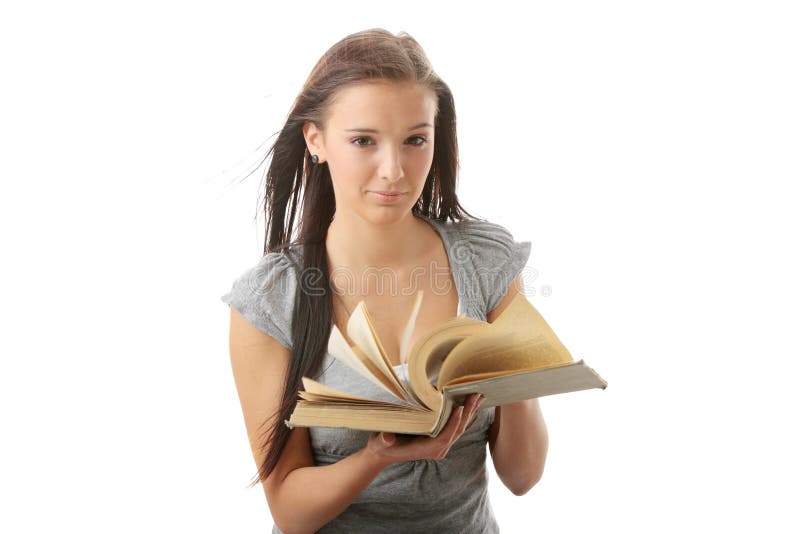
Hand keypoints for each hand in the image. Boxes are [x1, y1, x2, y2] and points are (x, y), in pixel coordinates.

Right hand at [364, 393, 485, 467]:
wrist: (382, 454)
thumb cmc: (381, 446)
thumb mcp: (379, 443)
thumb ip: (384, 441)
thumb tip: (387, 438)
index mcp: (426, 450)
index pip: (445, 436)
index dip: (453, 423)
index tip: (460, 408)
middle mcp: (437, 449)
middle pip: (457, 431)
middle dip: (468, 413)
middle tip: (476, 395)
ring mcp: (440, 445)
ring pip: (459, 429)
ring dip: (469, 413)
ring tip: (478, 396)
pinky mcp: (440, 440)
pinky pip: (456, 428)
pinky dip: (464, 415)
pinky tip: (470, 404)